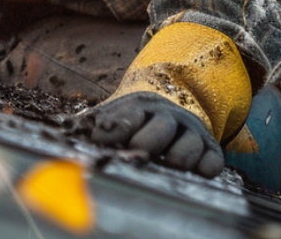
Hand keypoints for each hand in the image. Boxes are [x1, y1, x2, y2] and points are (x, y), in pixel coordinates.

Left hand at [80, 92, 223, 177]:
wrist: (170, 113)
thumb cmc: (133, 122)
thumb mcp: (112, 116)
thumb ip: (92, 124)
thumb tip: (68, 130)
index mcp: (139, 106)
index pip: (129, 115)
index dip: (115, 130)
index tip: (101, 141)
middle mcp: (168, 116)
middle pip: (160, 130)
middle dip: (145, 145)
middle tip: (137, 155)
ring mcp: (191, 132)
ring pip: (186, 150)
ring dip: (173, 162)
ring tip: (163, 167)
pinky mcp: (211, 149)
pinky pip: (212, 163)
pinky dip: (203, 170)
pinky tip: (192, 173)